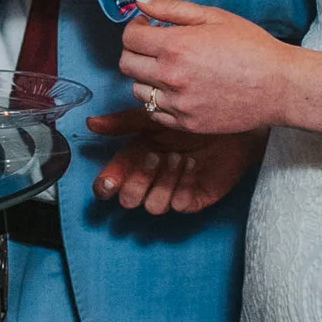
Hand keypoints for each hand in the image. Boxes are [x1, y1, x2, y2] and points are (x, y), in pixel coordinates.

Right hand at [85, 108, 265, 217]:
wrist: (230, 120)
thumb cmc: (192, 118)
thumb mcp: (154, 116)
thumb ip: (123, 123)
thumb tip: (91, 124)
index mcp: (137, 161)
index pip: (113, 181)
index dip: (108, 184)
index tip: (109, 182)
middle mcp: (153, 180)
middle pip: (130, 199)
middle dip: (140, 180)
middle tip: (157, 156)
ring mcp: (174, 191)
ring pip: (154, 206)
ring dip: (164, 182)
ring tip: (182, 158)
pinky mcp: (197, 198)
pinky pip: (180, 206)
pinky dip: (184, 187)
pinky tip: (194, 167)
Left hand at [116, 0, 299, 137]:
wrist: (278, 87)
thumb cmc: (252, 48)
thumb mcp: (214, 17)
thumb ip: (172, 8)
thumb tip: (140, 2)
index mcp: (176, 46)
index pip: (130, 38)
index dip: (136, 28)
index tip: (147, 27)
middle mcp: (171, 77)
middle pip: (127, 64)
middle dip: (135, 50)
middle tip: (154, 46)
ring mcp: (177, 104)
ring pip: (138, 90)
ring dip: (146, 76)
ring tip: (168, 68)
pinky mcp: (186, 124)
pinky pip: (155, 113)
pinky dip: (159, 100)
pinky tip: (178, 89)